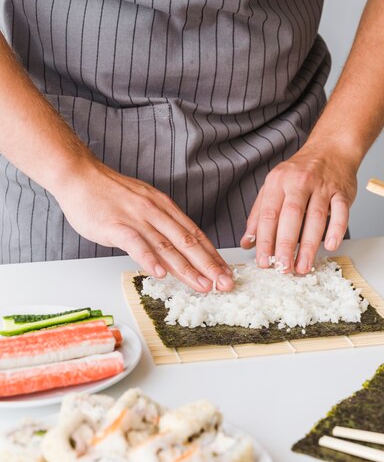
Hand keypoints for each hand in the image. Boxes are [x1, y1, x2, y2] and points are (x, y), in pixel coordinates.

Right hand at [54, 159, 234, 291]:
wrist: (79, 176)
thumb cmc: (109, 193)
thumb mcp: (143, 203)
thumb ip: (159, 224)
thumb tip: (175, 247)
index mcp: (164, 207)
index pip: (194, 234)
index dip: (212, 255)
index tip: (226, 272)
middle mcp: (156, 213)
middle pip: (188, 242)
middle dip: (209, 266)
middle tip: (225, 284)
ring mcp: (136, 219)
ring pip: (167, 247)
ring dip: (187, 268)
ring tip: (203, 285)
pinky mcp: (116, 226)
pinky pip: (136, 244)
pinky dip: (149, 260)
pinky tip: (161, 274)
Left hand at [240, 144, 357, 273]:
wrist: (330, 149)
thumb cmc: (299, 173)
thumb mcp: (273, 187)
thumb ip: (258, 216)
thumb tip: (247, 243)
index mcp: (278, 182)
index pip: (269, 215)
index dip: (265, 241)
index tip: (264, 261)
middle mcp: (299, 182)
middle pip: (291, 217)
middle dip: (286, 245)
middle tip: (283, 268)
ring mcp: (322, 186)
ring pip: (316, 218)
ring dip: (309, 245)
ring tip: (303, 266)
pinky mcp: (342, 192)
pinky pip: (341, 212)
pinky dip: (336, 230)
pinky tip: (330, 246)